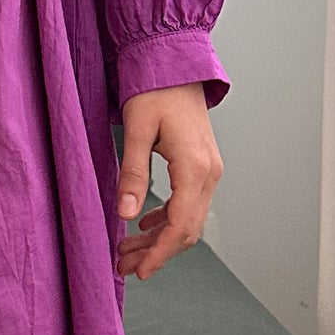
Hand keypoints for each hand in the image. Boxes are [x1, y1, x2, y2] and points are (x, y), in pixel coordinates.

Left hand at [115, 81, 220, 279]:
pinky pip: (189, 204)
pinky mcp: (202, 166)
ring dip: (160, 239)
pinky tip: (144, 225)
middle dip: (157, 252)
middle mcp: (208, 173)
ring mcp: (209, 170)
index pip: (180, 225)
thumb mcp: (136, 131)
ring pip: (189, 219)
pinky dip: (167, 220)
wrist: (175, 64)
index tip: (138, 270)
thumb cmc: (155, 90)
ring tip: (128, 251)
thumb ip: (132, 174)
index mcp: (194, 167)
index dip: (159, 253)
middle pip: (187, 229)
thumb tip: (126, 215)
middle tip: (125, 266)